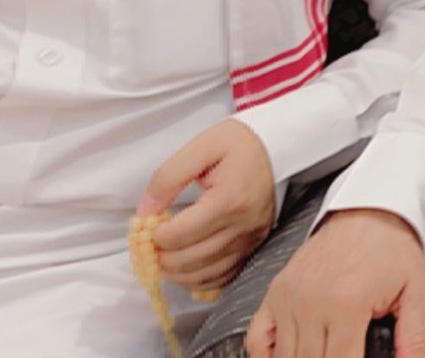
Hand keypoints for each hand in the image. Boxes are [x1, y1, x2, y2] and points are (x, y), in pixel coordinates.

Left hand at [137, 118, 276, 294]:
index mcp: (229, 200)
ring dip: (176, 273)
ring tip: (162, 258)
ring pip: (205, 274)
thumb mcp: (200, 147)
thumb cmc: (239, 144)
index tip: (148, 226)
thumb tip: (145, 213)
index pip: (181, 235)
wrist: (280, 148)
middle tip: (149, 245)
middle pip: (190, 260)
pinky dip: (199, 280)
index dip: (155, 236)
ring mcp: (251, 239)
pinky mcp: (255, 246)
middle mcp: (243, 226)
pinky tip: (186, 270)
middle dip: (161, 257)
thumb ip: (167, 178)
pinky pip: (224, 277)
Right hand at [248, 208, 424, 357]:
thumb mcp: (416, 291)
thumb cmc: (392, 248)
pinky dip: (267, 356)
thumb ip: (414, 337)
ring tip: (327, 354)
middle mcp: (311, 304)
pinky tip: (288, 357)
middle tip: (346, 354)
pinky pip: (257, 340)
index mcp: (347, 305)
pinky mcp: (275, 293)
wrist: (368, 209)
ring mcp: (288, 299)